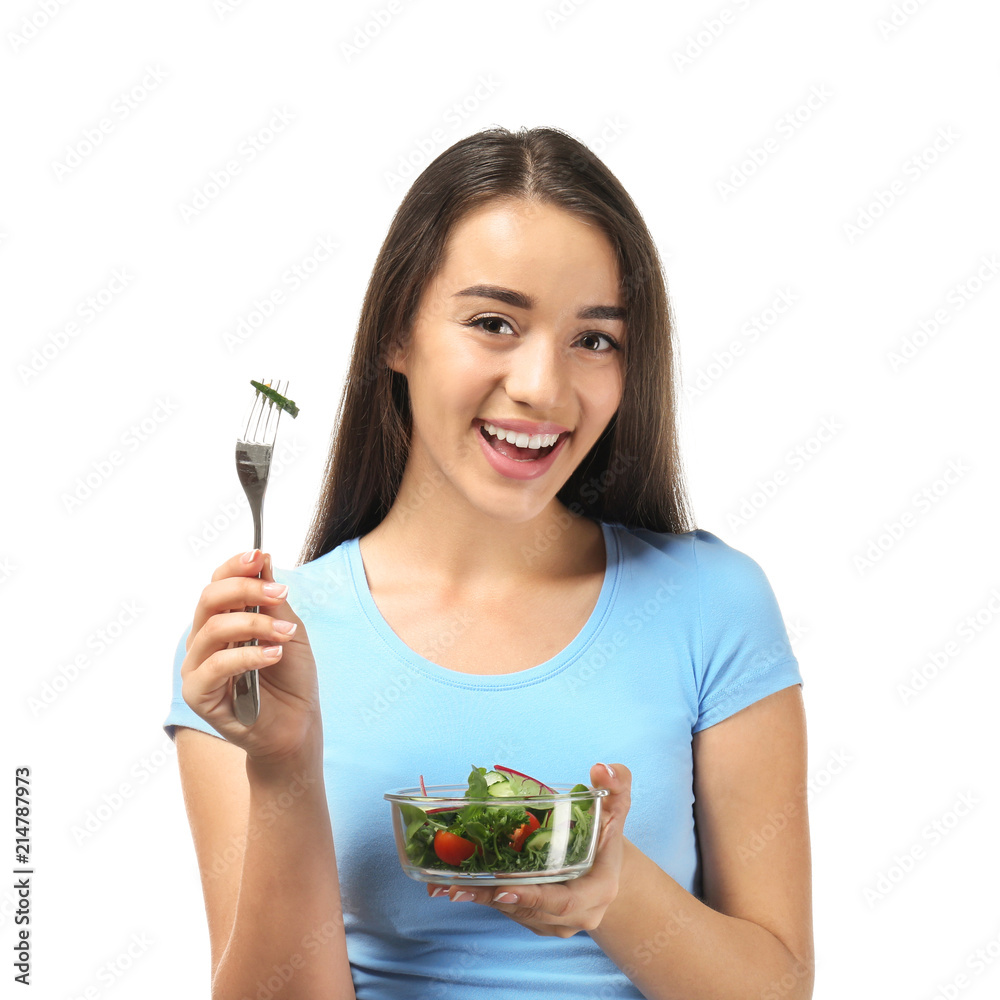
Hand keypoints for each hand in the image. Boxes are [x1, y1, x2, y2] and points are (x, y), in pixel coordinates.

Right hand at [181, 549, 321, 765]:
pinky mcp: (198, 694)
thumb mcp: (290, 630)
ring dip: (255, 624)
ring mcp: (197, 666)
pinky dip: (248, 656)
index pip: (217, 583)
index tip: (259, 556)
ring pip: (213, 629)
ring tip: (285, 634)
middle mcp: (204, 640)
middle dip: (246, 588)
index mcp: (224, 620)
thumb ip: (273, 600)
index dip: (234, 566)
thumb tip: (262, 559)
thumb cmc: (292, 678)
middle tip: (280, 594)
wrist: (297, 724)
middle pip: (209, 599)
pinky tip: (274, 655)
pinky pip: (216, 665)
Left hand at [426, 762, 632, 936]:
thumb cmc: (607, 832)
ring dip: (482, 900)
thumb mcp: (617, 806)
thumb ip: (617, 784)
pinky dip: (483, 899)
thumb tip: (601, 768)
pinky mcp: (537, 920)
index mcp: (598, 891)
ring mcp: (556, 922)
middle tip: (459, 887)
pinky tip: (454, 889)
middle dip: (493, 898)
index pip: (565, 901)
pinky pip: (509, 911)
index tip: (504, 888)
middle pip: (531, 911)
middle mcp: (577, 914)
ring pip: (515, 912)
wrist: (605, 863)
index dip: (534, 898)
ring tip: (449, 887)